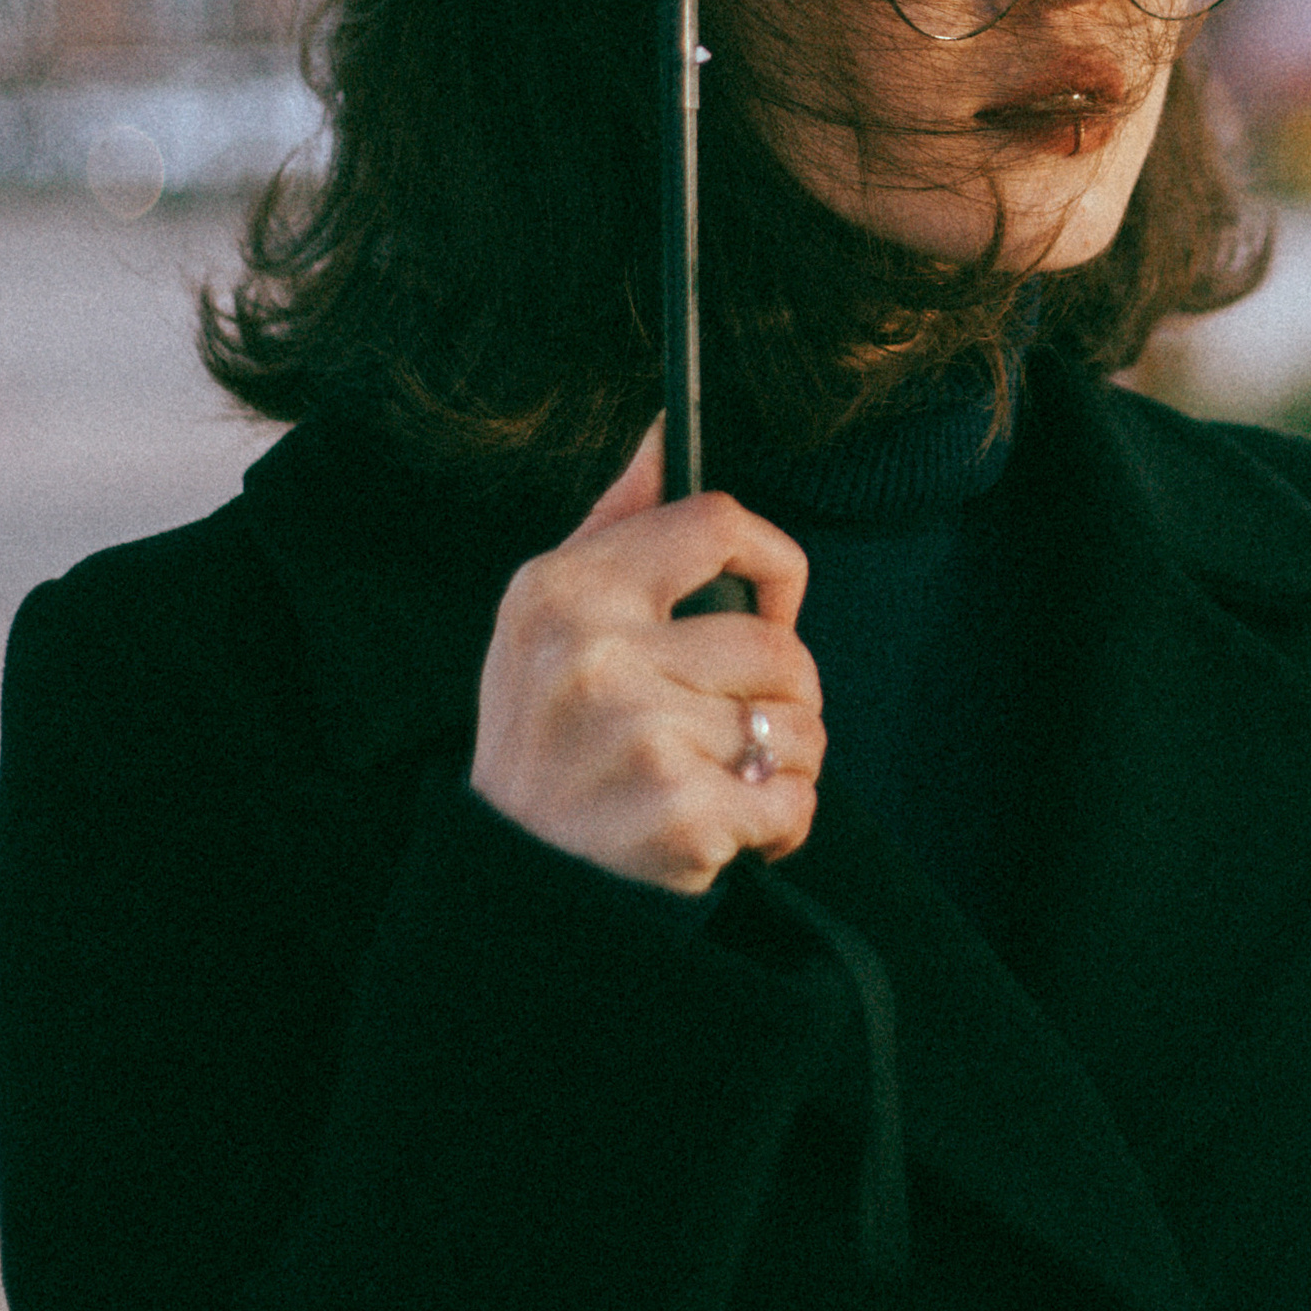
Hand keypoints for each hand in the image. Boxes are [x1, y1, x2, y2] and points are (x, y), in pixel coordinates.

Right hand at [469, 423, 823, 892]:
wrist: (510, 880)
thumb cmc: (546, 731)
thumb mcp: (548, 617)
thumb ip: (622, 522)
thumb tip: (669, 430)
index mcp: (567, 590)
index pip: (720, 523)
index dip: (775, 563)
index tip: (773, 603)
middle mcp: (597, 656)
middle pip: (780, 644)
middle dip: (783, 693)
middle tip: (735, 726)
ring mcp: (641, 736)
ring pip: (800, 725)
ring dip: (786, 761)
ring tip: (727, 778)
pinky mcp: (679, 815)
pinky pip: (795, 800)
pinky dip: (782, 824)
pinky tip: (731, 831)